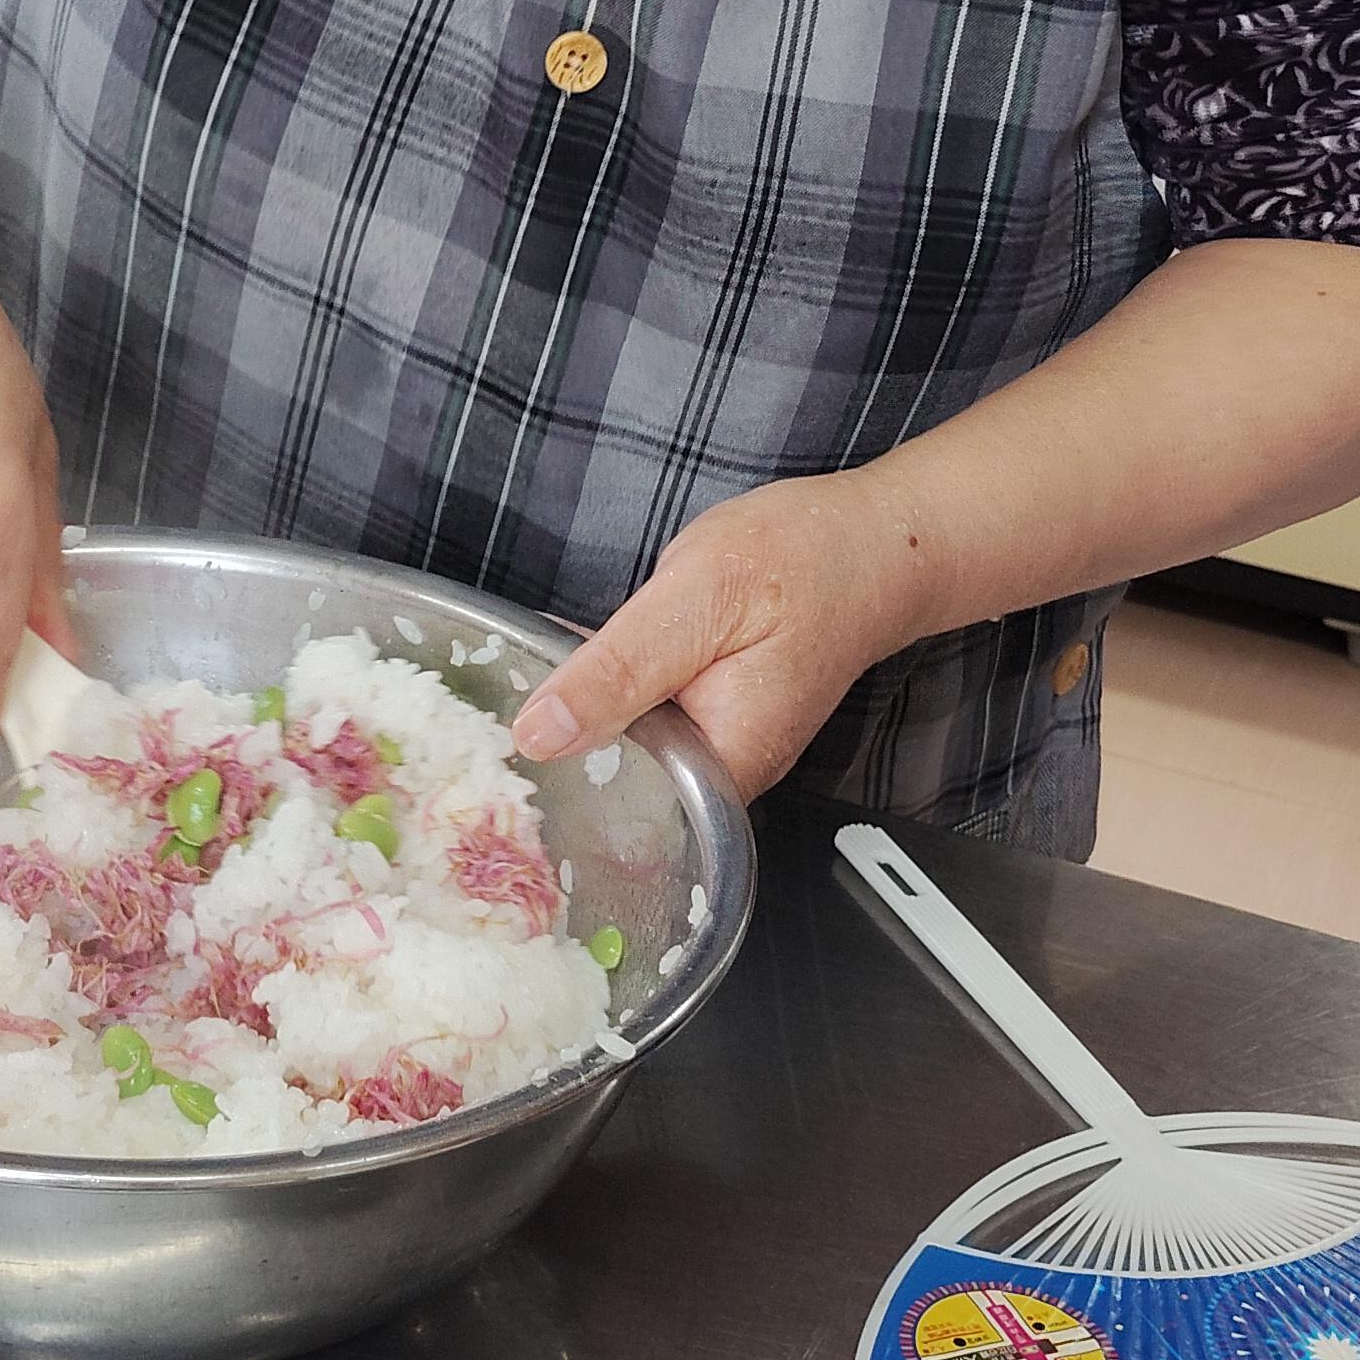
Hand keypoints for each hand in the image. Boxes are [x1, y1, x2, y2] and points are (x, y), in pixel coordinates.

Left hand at [508, 474, 934, 799]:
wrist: (876, 542)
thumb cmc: (801, 560)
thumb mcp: (694, 600)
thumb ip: (617, 672)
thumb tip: (538, 735)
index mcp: (721, 767)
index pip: (616, 818)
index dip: (549, 795)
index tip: (486, 775)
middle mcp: (724, 777)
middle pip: (616, 794)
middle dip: (553, 763)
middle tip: (483, 734)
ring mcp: (722, 750)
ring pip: (625, 757)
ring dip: (577, 730)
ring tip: (510, 709)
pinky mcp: (715, 720)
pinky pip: (644, 728)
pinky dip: (608, 704)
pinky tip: (574, 682)